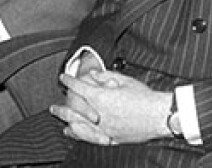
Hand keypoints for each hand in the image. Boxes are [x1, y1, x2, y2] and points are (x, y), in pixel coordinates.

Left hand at [52, 71, 169, 144]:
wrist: (158, 116)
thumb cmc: (144, 97)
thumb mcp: (125, 81)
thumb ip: (106, 77)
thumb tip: (93, 74)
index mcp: (101, 97)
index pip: (79, 87)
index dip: (69, 80)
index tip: (63, 77)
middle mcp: (99, 115)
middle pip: (74, 110)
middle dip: (62, 106)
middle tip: (53, 105)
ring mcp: (104, 128)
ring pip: (78, 126)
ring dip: (66, 121)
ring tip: (59, 119)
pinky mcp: (111, 138)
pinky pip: (89, 137)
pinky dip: (78, 134)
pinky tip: (73, 132)